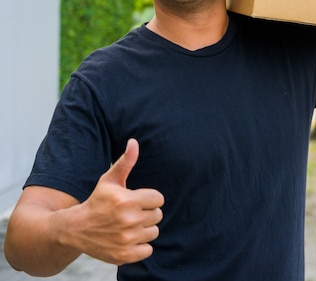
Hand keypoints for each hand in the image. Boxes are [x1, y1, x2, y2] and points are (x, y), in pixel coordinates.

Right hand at [70, 139, 164, 264]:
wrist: (75, 229)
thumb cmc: (97, 201)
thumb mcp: (109, 180)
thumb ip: (126, 162)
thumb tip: (134, 142)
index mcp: (127, 200)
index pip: (159, 199)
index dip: (149, 199)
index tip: (137, 200)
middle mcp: (128, 220)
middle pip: (157, 215)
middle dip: (146, 213)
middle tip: (131, 213)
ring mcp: (126, 239)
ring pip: (154, 232)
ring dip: (144, 229)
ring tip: (128, 226)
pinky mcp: (124, 255)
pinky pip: (148, 250)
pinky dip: (140, 246)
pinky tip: (127, 239)